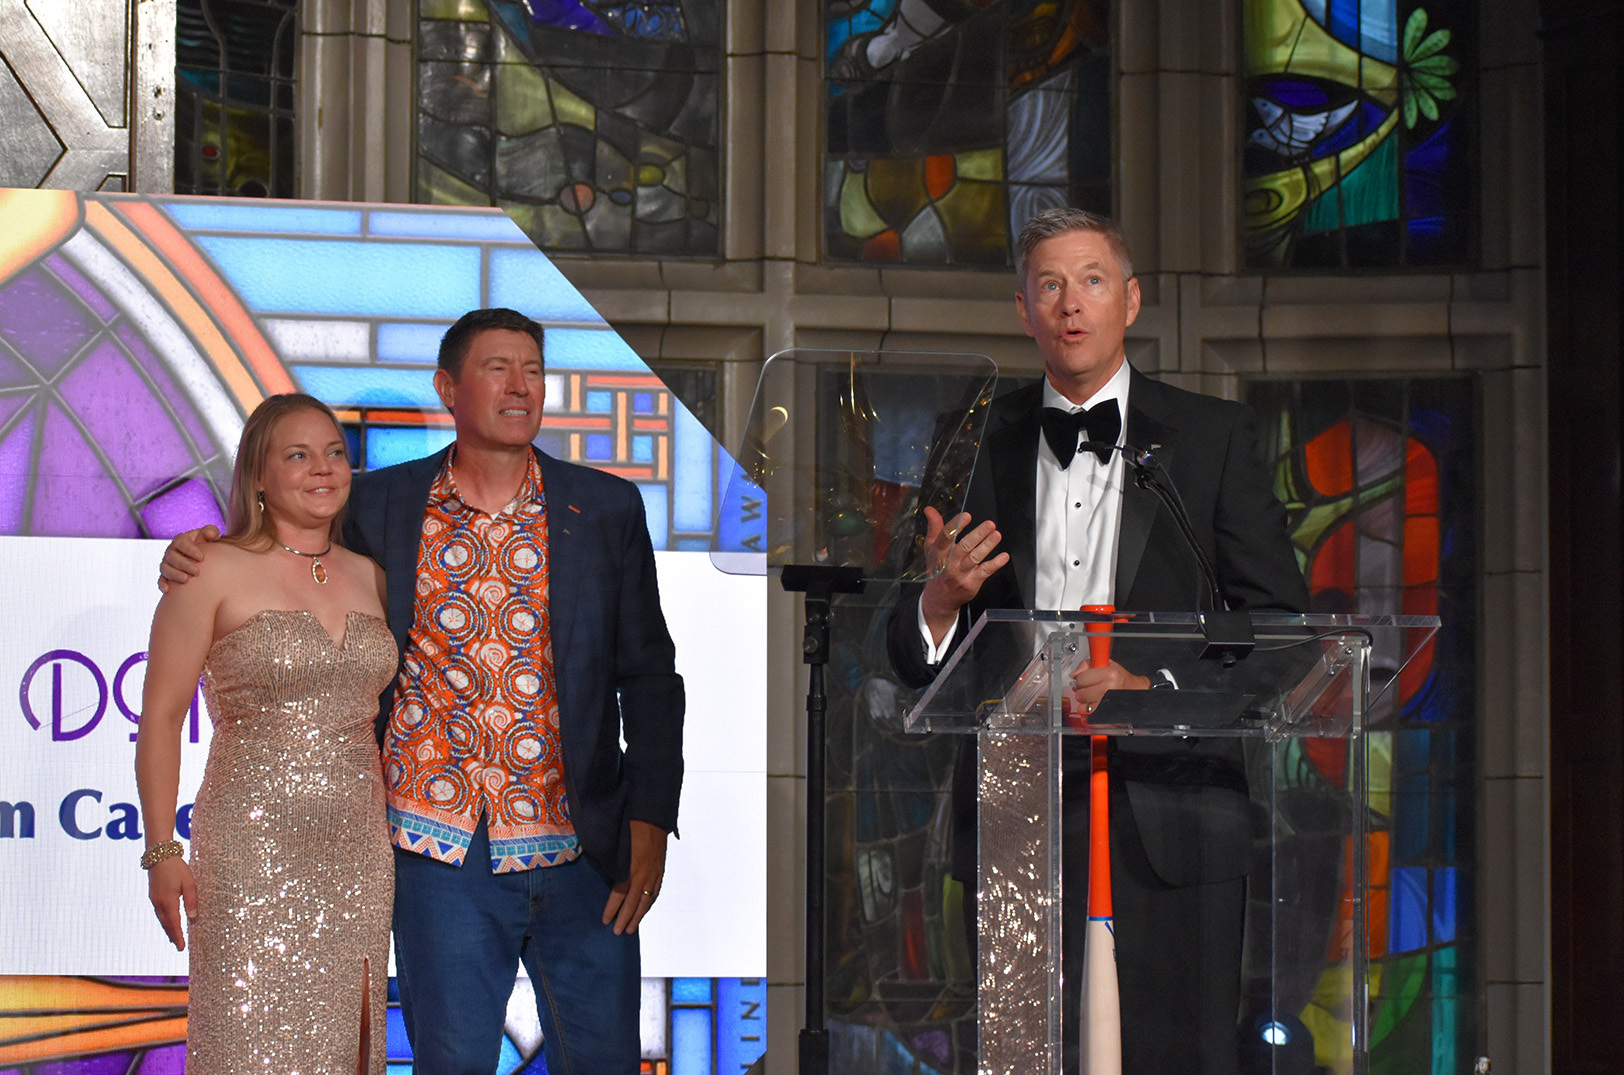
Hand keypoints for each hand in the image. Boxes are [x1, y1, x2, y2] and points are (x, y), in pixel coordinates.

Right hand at [148, 856, 197, 950]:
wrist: (160, 855)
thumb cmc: (177, 868)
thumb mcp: (189, 883)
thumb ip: (191, 901)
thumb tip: (193, 918)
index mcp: (168, 901)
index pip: (174, 923)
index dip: (178, 935)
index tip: (181, 947)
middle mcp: (159, 903)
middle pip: (166, 924)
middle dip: (172, 935)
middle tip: (179, 946)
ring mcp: (154, 899)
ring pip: (161, 919)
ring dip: (168, 929)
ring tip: (174, 938)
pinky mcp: (153, 895)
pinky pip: (159, 912)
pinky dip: (164, 920)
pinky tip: (168, 922)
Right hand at [157, 525, 219, 591]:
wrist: (203, 557)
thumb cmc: (207, 544)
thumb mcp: (210, 535)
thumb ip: (211, 531)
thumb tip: (210, 534)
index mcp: (181, 540)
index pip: (181, 542)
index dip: (190, 550)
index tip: (201, 557)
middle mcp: (171, 551)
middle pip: (172, 557)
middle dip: (184, 564)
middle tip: (197, 571)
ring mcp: (167, 563)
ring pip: (165, 569)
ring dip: (174, 575)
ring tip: (186, 580)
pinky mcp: (166, 575)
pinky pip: (161, 579)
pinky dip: (162, 584)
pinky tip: (167, 590)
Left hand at [602, 819, 667, 935]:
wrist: (652, 813)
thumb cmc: (630, 824)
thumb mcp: (617, 843)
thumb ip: (611, 860)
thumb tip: (601, 873)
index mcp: (632, 865)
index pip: (621, 892)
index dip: (613, 907)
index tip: (605, 920)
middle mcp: (645, 871)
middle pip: (634, 901)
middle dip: (625, 918)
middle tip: (617, 932)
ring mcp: (655, 871)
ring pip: (647, 898)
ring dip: (639, 915)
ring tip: (631, 928)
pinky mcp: (660, 868)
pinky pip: (655, 890)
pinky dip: (650, 902)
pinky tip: (645, 909)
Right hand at [918, 508, 1008, 643]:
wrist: (939, 599)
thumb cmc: (937, 569)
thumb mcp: (931, 548)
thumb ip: (934, 528)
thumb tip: (930, 509)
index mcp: (938, 553)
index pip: (946, 537)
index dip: (956, 526)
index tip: (966, 515)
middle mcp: (949, 563)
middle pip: (964, 547)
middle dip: (978, 534)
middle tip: (990, 524)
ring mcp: (961, 574)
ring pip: (975, 558)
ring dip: (987, 546)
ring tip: (997, 535)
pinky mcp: (971, 583)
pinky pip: (984, 572)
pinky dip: (995, 564)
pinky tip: (1004, 556)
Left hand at [1069, 660, 1150, 712]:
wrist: (1137, 691)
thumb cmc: (1122, 679)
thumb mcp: (1107, 664)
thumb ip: (1088, 665)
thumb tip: (1074, 674)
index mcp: (1110, 674)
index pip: (1081, 678)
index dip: (1081, 679)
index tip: (1086, 679)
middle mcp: (1110, 689)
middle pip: (1081, 694)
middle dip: (1082, 692)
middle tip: (1090, 689)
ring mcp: (1109, 704)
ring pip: (1083, 707)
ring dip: (1085, 704)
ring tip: (1093, 698)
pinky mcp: (1108, 716)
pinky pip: (1089, 718)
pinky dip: (1088, 714)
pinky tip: (1093, 707)